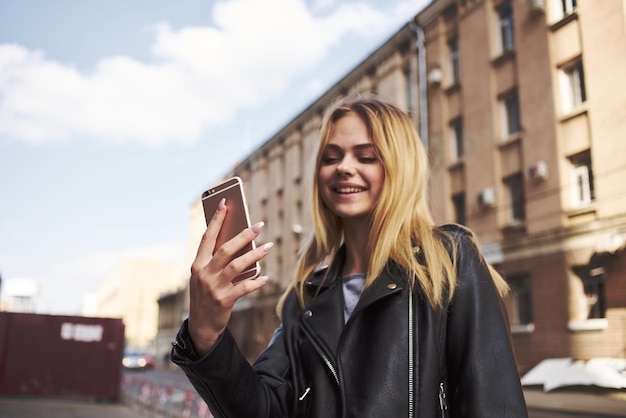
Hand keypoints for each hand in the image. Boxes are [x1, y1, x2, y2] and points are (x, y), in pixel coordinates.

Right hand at [188, 198, 271, 356]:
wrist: (201, 326)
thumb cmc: (207, 296)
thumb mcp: (205, 277)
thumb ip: (217, 261)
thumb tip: (240, 242)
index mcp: (197, 265)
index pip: (207, 237)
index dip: (216, 220)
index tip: (225, 203)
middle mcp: (204, 274)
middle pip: (226, 249)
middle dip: (243, 235)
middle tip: (259, 225)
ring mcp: (214, 288)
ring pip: (237, 266)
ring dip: (255, 255)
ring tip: (268, 246)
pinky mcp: (224, 301)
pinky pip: (245, 288)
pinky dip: (256, 281)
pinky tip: (266, 277)